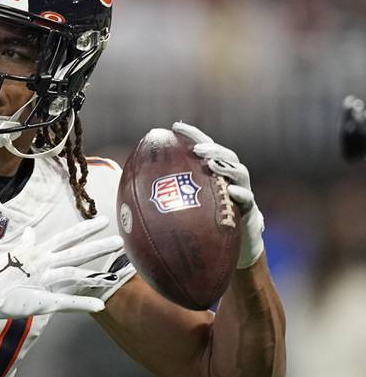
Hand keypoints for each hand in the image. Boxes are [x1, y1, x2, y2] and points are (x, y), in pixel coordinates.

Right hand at [0, 217, 123, 318]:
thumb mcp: (13, 253)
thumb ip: (26, 243)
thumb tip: (30, 231)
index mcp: (38, 252)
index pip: (66, 237)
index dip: (85, 229)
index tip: (103, 221)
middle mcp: (43, 262)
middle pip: (76, 252)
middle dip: (98, 246)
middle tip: (120, 240)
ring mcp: (43, 280)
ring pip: (74, 273)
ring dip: (96, 273)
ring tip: (116, 273)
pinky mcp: (40, 300)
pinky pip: (65, 301)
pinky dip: (83, 303)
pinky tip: (99, 305)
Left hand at [172, 121, 264, 268]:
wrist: (230, 249)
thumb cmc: (202, 226)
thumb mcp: (182, 211)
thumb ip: (162, 203)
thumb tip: (126, 201)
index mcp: (210, 173)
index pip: (202, 147)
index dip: (191, 135)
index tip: (174, 127)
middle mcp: (228, 178)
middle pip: (224, 155)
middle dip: (211, 148)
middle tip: (197, 150)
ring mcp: (241, 191)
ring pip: (239, 172)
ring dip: (226, 166)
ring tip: (212, 165)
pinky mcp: (250, 209)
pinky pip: (248, 199)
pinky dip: (240, 194)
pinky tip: (232, 192)